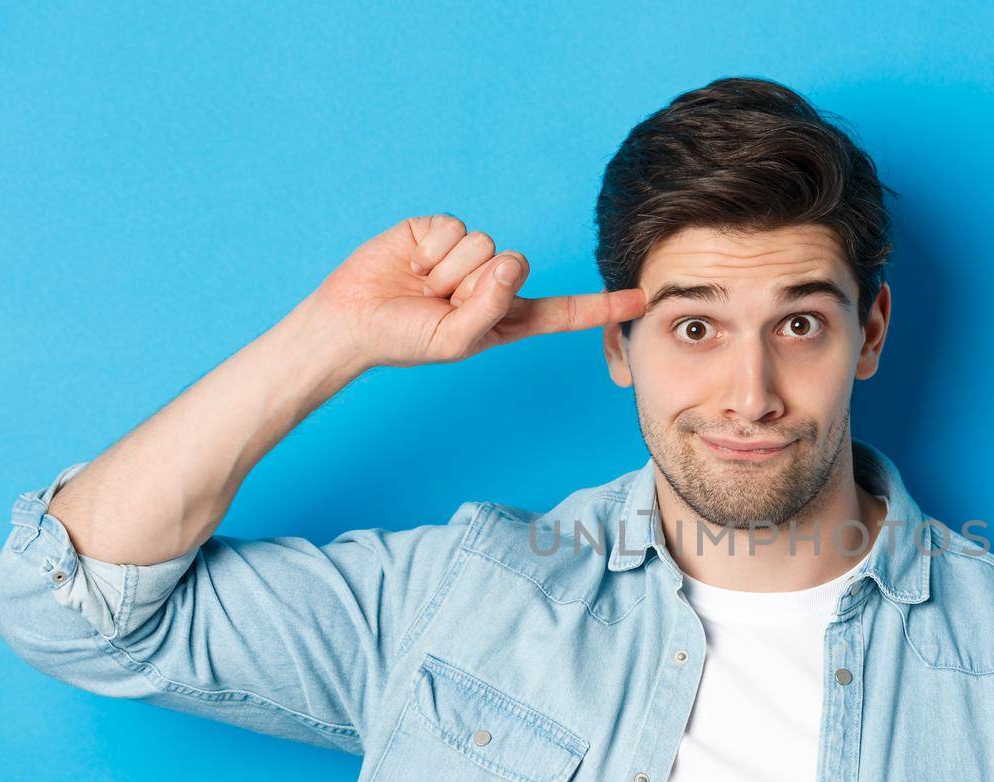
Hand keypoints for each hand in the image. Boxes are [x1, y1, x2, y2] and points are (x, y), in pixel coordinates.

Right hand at [305, 213, 646, 369]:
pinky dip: (431, 250)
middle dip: (474, 286)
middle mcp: (495, 281)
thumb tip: (510, 259)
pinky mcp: (441, 229)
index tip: (641, 299)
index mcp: (507, 316)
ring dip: (448, 271)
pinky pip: (454, 229)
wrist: (352, 320)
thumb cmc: (405, 339)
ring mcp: (469, 254)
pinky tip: (412, 263)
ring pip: (485, 245)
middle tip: (439, 303)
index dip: (602, 305)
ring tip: (423, 286)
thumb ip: (490, 308)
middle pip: (515, 266)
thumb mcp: (456, 340)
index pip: (563, 311)